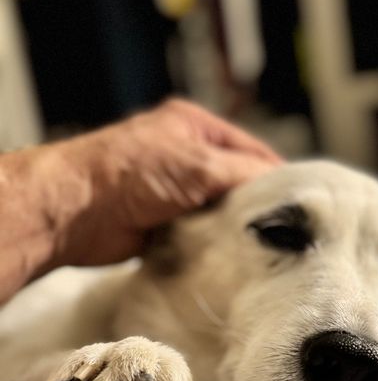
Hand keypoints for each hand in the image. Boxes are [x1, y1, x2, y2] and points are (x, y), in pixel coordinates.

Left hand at [51, 99, 282, 268]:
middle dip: (254, 204)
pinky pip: (200, 234)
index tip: (299, 202)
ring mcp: (172, 191)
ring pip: (219, 211)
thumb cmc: (129, 172)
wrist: (75, 211)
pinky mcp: (162, 223)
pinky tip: (227, 253)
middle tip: (282, 227)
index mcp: (195, 127)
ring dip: (231, 227)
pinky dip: (212, 243)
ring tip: (256, 243)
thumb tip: (283, 186)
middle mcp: (185, 156)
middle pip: (236, 182)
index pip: (251, 150)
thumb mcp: (200, 164)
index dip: (275, 175)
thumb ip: (245, 172)